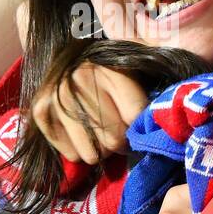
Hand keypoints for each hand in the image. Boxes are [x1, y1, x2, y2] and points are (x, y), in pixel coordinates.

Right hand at [32, 63, 147, 164]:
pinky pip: (71, 155)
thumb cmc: (109, 70)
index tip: (137, 125)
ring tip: (99, 133)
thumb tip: (171, 94)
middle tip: (119, 134)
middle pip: (114, 139)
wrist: (67, 58)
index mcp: (109, 67)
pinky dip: (79, 150)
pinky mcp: (41, 113)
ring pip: (92, 153)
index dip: (139, 127)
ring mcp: (57, 98)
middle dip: (121, 143)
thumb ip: (151, 78)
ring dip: (100, 150)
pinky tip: (80, 132)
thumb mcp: (135, 68)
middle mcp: (80, 80)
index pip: (134, 116)